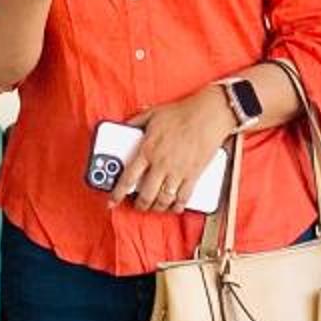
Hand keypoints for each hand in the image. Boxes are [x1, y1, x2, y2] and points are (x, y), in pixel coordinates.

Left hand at [115, 88, 238, 212]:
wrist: (207, 115)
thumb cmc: (181, 113)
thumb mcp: (152, 114)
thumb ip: (135, 122)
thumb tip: (124, 126)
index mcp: (147, 150)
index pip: (127, 179)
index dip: (118, 194)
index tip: (112, 202)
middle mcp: (160, 164)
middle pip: (146, 195)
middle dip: (140, 205)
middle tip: (138, 205)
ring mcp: (177, 172)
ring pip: (164, 200)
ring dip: (157, 207)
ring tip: (155, 207)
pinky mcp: (193, 175)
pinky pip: (183, 197)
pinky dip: (178, 206)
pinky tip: (175, 207)